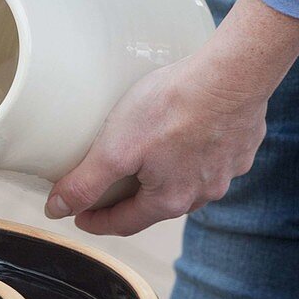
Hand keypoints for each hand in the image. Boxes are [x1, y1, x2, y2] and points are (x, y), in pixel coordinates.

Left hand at [44, 0, 298, 235]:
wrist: (233, 74)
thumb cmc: (171, 108)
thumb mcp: (114, 149)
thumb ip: (84, 184)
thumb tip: (57, 211)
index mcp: (170, 201)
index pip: (125, 224)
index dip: (96, 222)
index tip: (78, 217)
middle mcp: (204, 193)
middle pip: (156, 206)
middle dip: (128, 201)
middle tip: (105, 190)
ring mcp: (227, 171)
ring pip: (186, 183)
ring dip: (162, 179)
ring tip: (142, 161)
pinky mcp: (241, 145)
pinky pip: (209, 159)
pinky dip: (190, 155)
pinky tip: (181, 137)